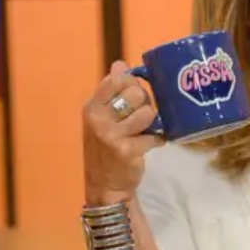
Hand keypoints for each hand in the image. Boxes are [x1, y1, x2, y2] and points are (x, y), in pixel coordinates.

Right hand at [82, 60, 164, 204]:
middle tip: (142, 116)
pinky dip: (157, 140)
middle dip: (144, 103)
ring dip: (152, 123)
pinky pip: (154, 136)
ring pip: (147, 113)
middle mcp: (98, 118)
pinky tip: (150, 144)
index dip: (131, 84)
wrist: (104, 186)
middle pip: (135, 93)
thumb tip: (120, 64)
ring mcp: (111, 134)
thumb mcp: (101, 118)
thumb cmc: (105, 148)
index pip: (115, 79)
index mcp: (92, 107)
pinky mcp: (127, 150)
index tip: (133, 95)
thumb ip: (111, 92)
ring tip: (145, 131)